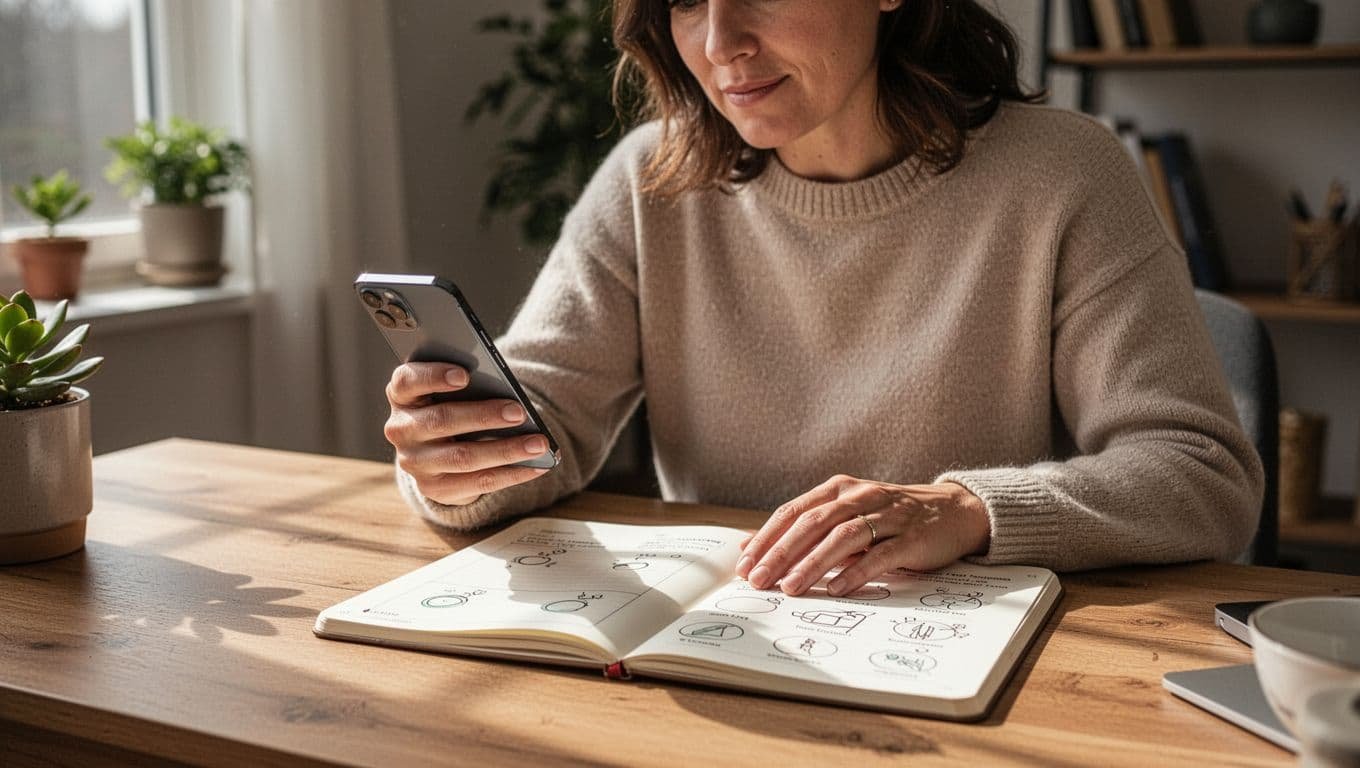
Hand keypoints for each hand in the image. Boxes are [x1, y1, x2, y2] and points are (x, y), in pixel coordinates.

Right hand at [384, 362, 550, 505]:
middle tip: (519, 412)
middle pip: (441, 420)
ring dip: (506, 450)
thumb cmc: (450, 406)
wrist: (434, 453)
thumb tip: (506, 395)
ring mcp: (414, 462)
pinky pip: (477, 482)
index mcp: (402, 396)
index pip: (407, 381)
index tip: (464, 375)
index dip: (433, 377)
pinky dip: (512, 474)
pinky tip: (536, 466)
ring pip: (463, 457)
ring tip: (538, 443)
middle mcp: (401, 429)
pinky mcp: (434, 488)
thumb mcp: (449, 392)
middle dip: (484, 416)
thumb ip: (466, 386)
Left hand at [736, 475, 990, 596]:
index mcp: (839, 489)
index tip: (744, 564)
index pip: (793, 511)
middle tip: (759, 579)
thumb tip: (752, 547)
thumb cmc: (891, 518)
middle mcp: (861, 496)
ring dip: (813, 563)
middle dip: (781, 552)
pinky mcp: (912, 537)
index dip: (766, 537)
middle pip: (813, 522)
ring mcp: (888, 515)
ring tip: (791, 587)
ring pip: (843, 536)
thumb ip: (806, 531)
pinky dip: (856, 571)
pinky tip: (836, 588)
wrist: (953, 511)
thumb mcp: (846, 516)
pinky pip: (881, 554)